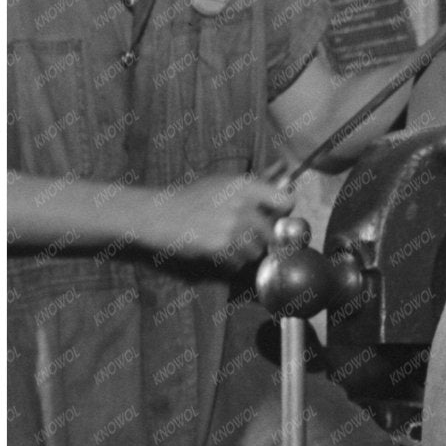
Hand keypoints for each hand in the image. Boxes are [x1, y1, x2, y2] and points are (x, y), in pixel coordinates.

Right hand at [142, 172, 295, 265]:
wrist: (159, 215)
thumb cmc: (191, 198)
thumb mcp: (223, 182)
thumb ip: (255, 187)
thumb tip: (286, 184)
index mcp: (246, 186)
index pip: (287, 202)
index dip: (282, 212)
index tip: (274, 217)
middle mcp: (243, 206)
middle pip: (272, 233)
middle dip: (261, 238)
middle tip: (244, 234)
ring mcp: (232, 227)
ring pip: (256, 250)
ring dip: (245, 251)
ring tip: (226, 241)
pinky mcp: (221, 246)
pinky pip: (239, 262)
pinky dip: (231, 261)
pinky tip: (216, 250)